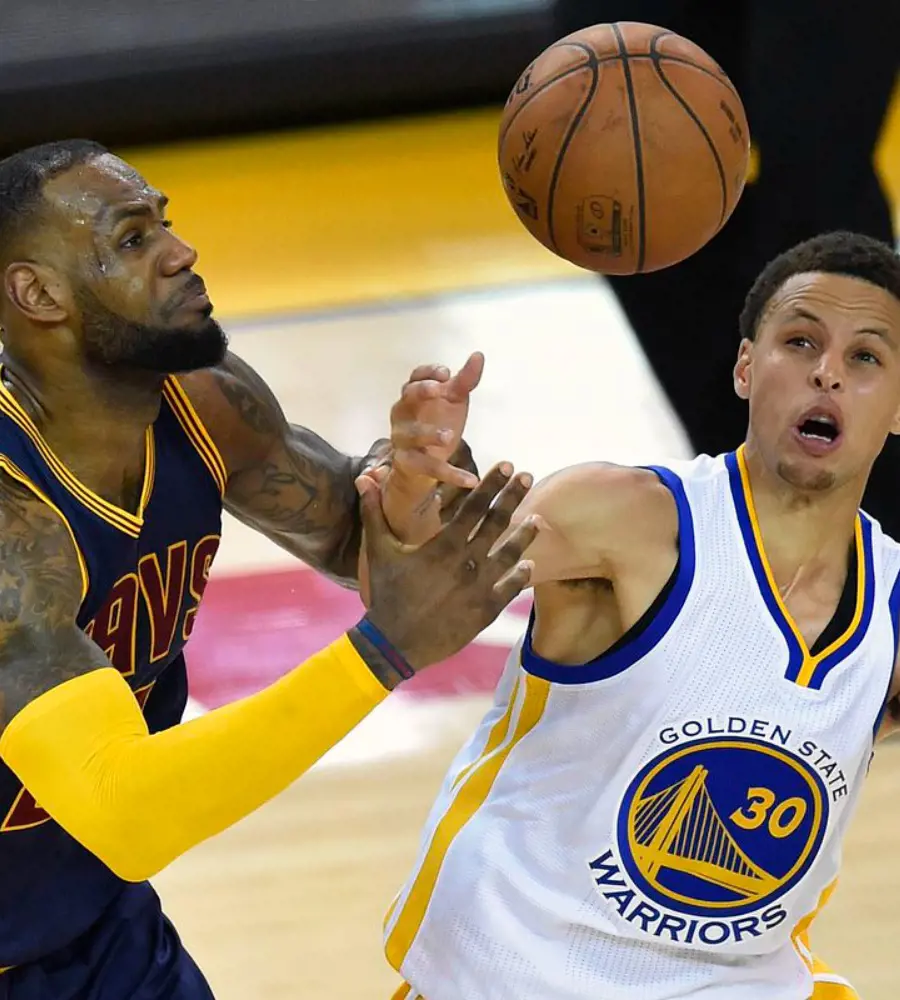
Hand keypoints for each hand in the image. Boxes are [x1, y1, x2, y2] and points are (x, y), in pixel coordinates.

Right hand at [349, 463, 538, 682]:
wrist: (395, 643)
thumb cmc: (387, 595)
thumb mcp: (379, 551)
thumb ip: (374, 512)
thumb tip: (363, 477)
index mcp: (445, 545)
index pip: (475, 506)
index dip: (492, 484)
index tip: (508, 466)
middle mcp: (468, 562)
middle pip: (498, 522)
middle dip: (513, 497)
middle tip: (526, 477)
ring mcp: (480, 587)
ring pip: (510, 554)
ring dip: (525, 535)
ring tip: (538, 520)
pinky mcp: (486, 610)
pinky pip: (510, 588)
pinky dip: (521, 575)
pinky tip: (529, 564)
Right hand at [389, 353, 483, 489]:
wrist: (425, 463)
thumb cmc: (437, 422)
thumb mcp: (454, 400)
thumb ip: (465, 380)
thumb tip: (478, 355)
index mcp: (413, 395)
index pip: (414, 377)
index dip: (428, 373)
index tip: (446, 373)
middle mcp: (402, 414)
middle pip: (405, 397)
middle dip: (421, 392)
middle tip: (439, 391)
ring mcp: (402, 439)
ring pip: (411, 434)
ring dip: (429, 434)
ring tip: (450, 436)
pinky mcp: (408, 463)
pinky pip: (428, 468)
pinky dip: (451, 475)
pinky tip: (471, 480)